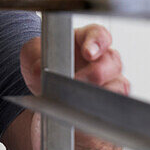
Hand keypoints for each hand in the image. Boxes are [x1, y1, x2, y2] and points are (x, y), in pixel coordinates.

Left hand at [19, 23, 128, 149]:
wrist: (46, 94)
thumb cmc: (43, 67)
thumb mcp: (31, 56)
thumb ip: (35, 56)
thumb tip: (40, 70)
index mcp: (86, 40)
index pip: (100, 35)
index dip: (97, 43)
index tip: (88, 53)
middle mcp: (104, 59)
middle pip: (112, 62)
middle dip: (94, 74)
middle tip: (76, 82)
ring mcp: (111, 81)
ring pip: (118, 86)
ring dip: (97, 95)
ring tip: (76, 100)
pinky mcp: (111, 104)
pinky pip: (114, 109)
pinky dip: (97, 112)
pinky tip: (82, 114)